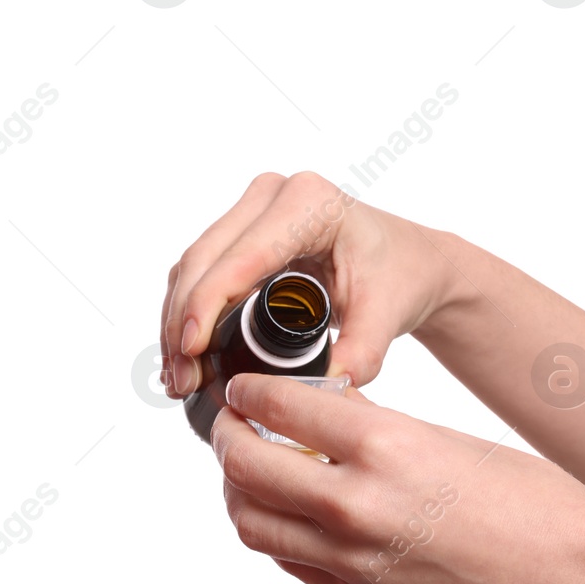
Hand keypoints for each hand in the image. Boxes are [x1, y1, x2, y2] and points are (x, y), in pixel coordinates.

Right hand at [160, 171, 454, 396]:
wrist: (408, 261)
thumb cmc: (400, 277)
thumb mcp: (387, 314)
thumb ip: (362, 352)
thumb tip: (325, 389)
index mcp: (309, 204)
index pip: (240, 257)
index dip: (206, 305)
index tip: (191, 352)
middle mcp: (272, 195)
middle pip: (203, 258)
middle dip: (182, 322)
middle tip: (181, 379)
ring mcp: (252, 208)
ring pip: (192, 264)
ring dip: (176, 320)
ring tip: (179, 377)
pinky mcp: (239, 229)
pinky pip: (199, 269)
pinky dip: (186, 311)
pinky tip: (182, 353)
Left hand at [212, 372, 584, 583]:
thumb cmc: (535, 506)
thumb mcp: (446, 438)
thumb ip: (371, 429)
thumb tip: (315, 410)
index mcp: (385, 448)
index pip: (277, 405)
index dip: (248, 391)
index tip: (244, 386)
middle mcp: (358, 506)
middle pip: (244, 466)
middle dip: (226, 436)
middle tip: (230, 423)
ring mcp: (356, 562)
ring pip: (252, 522)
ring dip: (237, 490)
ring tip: (249, 470)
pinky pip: (289, 563)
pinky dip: (275, 533)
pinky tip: (289, 514)